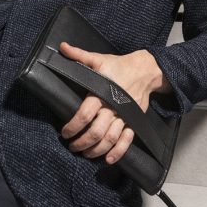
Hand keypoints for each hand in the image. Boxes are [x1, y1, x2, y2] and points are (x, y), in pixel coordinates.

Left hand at [59, 42, 170, 164]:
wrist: (145, 70)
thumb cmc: (118, 65)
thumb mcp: (98, 58)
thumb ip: (78, 55)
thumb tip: (62, 47)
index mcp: (102, 92)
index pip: (85, 114)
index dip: (73, 126)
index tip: (64, 132)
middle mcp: (113, 107)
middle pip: (96, 132)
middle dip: (81, 142)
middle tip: (71, 146)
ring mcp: (125, 115)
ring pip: (110, 139)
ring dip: (96, 150)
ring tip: (85, 154)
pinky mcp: (134, 121)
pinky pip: (127, 140)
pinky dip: (118, 152)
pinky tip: (108, 159)